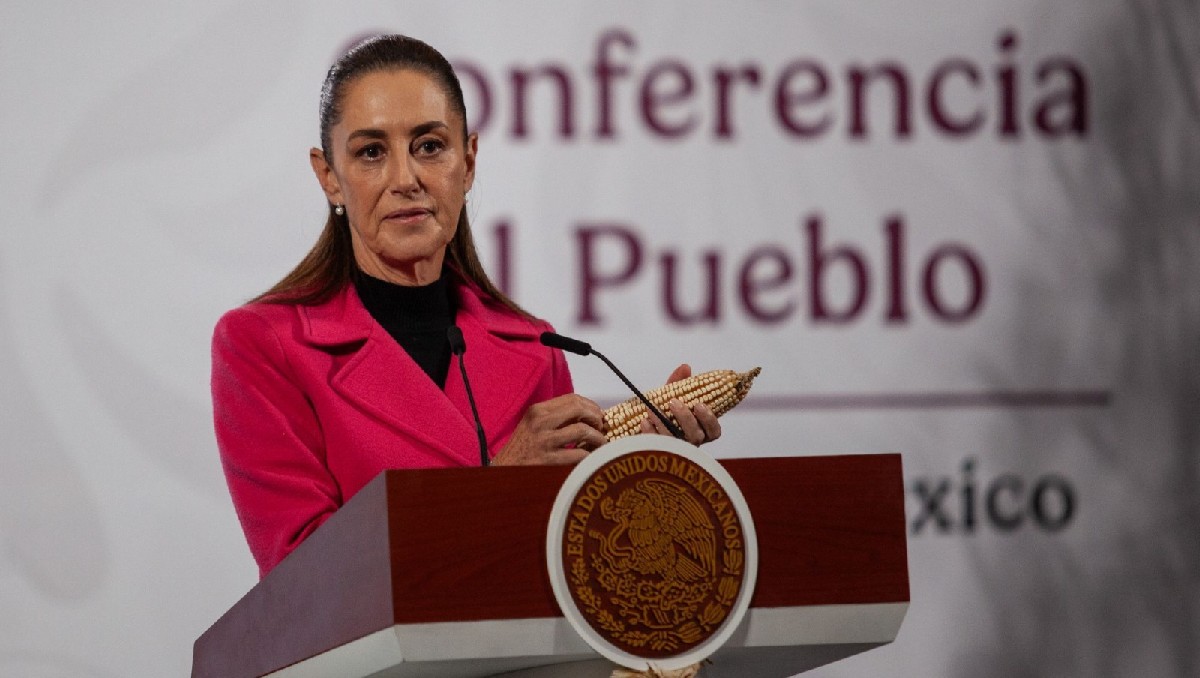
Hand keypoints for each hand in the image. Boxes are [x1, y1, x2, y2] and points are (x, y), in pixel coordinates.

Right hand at [491, 394, 606, 465]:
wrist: (505, 469)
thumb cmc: (522, 448)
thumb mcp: (533, 424)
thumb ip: (555, 416)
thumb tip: (585, 414)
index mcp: (537, 411)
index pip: (572, 399)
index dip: (590, 405)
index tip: (597, 414)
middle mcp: (540, 422)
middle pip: (579, 409)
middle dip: (595, 417)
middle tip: (600, 427)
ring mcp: (544, 441)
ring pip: (582, 431)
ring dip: (597, 437)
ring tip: (600, 443)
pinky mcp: (549, 460)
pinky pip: (578, 454)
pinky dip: (589, 455)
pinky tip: (590, 457)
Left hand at [638, 364, 721, 445]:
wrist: (638, 427)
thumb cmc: (665, 411)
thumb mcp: (674, 395)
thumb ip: (681, 382)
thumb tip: (685, 367)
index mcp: (701, 431)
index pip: (714, 431)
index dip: (709, 420)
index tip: (699, 405)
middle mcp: (691, 443)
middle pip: (695, 436)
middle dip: (685, 418)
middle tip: (673, 402)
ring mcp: (675, 451)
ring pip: (674, 442)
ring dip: (663, 423)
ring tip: (652, 408)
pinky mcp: (657, 454)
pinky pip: (655, 447)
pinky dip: (650, 433)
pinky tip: (644, 421)